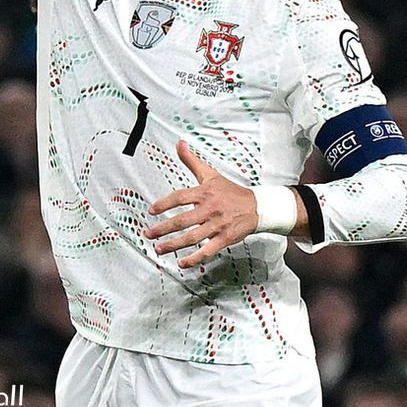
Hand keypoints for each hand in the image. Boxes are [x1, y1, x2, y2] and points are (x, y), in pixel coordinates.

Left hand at [145, 140, 258, 268]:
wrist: (257, 206)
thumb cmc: (230, 191)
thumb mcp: (211, 174)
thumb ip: (192, 160)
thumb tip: (179, 143)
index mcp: (205, 192)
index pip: (180, 197)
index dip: (164, 203)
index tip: (151, 211)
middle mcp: (209, 209)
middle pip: (183, 220)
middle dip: (163, 228)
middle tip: (148, 233)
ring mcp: (217, 225)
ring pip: (192, 237)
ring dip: (174, 245)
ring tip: (159, 248)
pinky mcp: (225, 238)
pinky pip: (208, 250)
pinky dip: (194, 258)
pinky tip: (182, 263)